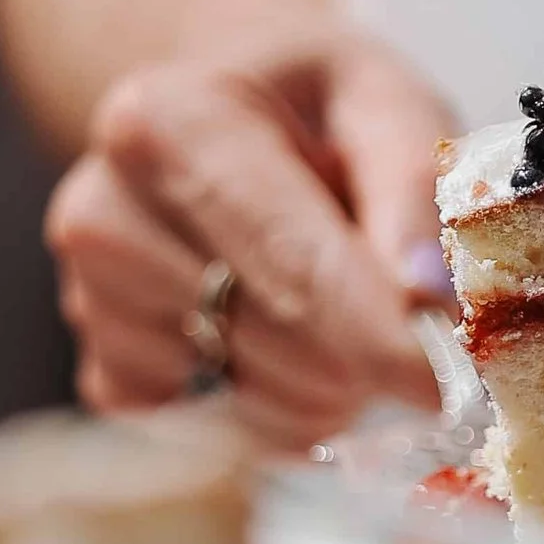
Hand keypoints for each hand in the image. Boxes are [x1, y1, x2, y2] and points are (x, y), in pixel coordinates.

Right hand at [45, 0, 453, 448]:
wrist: (219, 118)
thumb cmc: (315, 112)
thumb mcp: (384, 99)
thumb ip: (416, 185)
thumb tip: (429, 298)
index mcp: (170, 123)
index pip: (294, 265)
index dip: (382, 339)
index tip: (447, 387)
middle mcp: (108, 216)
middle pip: (293, 352)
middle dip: (371, 352)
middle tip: (395, 301)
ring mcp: (96, 306)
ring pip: (273, 411)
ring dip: (335, 388)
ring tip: (327, 307)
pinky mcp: (111, 382)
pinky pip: (239, 443)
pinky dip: (287, 414)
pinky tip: (279, 342)